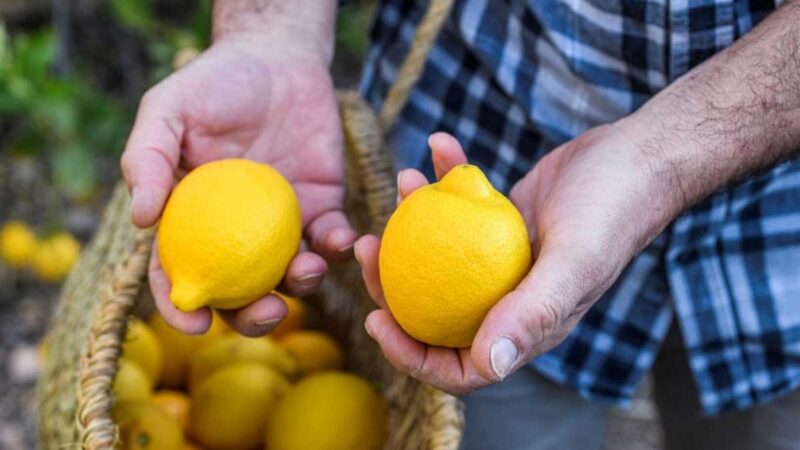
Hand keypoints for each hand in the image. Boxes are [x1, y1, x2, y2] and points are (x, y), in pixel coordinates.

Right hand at [121, 37, 354, 335]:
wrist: (278, 58)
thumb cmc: (215, 83)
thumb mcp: (169, 110)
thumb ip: (149, 158)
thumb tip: (142, 221)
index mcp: (191, 218)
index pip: (178, 272)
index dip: (182, 306)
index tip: (196, 323)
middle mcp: (235, 231)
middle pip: (240, 292)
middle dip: (254, 316)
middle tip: (268, 310)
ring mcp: (280, 224)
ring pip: (289, 275)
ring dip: (301, 285)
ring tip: (306, 269)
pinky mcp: (321, 207)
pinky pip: (330, 240)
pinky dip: (336, 247)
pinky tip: (340, 239)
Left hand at [355, 128, 674, 394]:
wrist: (638, 156)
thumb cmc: (612, 210)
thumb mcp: (574, 262)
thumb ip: (532, 315)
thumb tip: (488, 366)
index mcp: (526, 327)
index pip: (459, 366)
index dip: (410, 354)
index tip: (374, 318)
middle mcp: (508, 299)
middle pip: (434, 308)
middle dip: (390, 284)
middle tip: (365, 246)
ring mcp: (500, 259)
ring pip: (437, 254)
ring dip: (410, 220)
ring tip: (403, 182)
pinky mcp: (499, 220)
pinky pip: (459, 206)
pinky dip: (446, 176)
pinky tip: (439, 147)